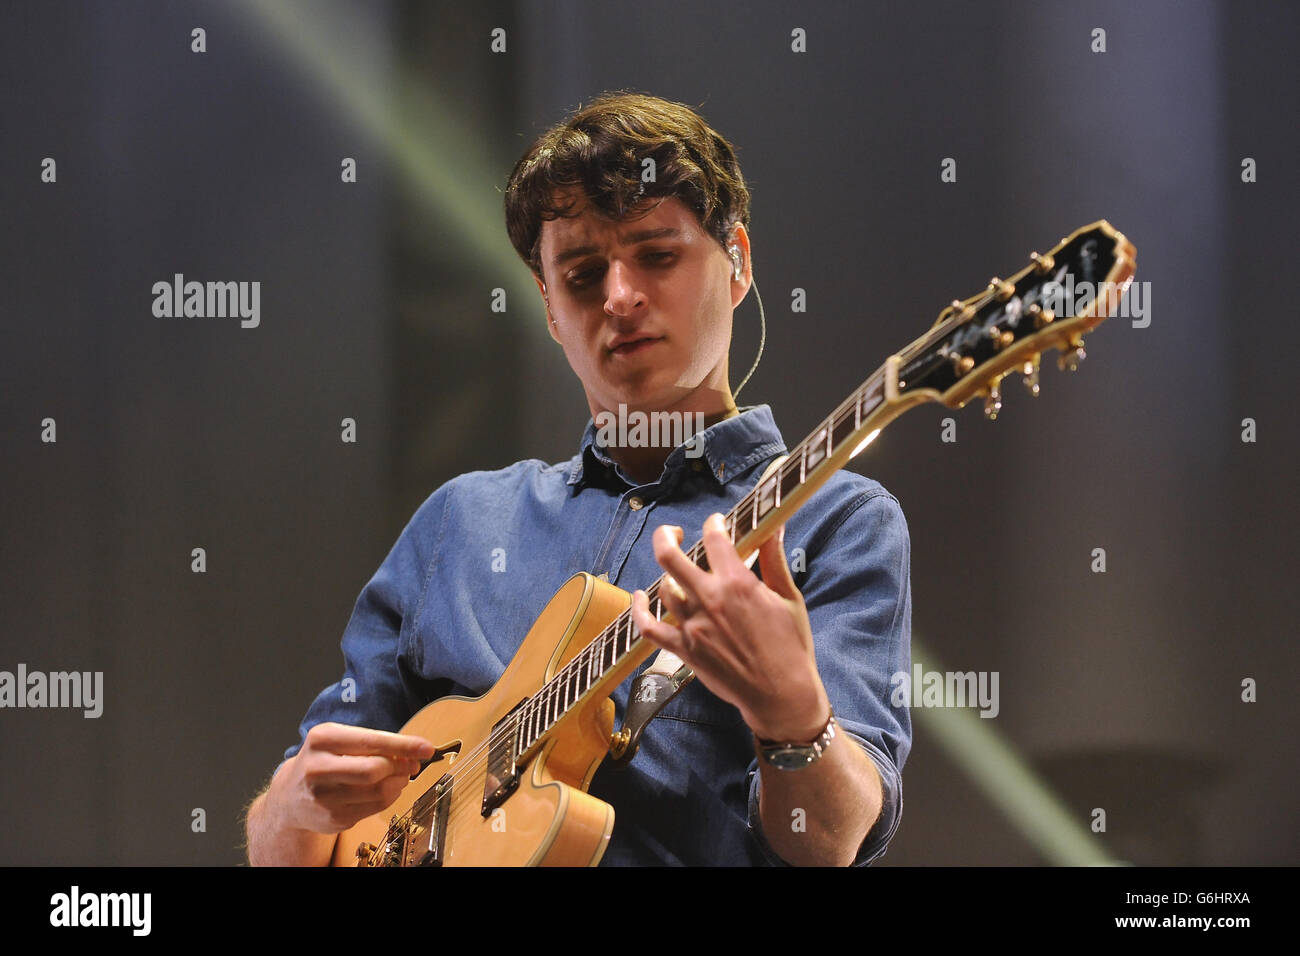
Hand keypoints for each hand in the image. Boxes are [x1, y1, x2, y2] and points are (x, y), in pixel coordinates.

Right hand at [270, 722, 434, 833]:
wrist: (290, 796)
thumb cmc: (324, 761)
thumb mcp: (340, 741)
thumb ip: (374, 743)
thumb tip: (414, 752)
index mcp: (322, 739)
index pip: (371, 741)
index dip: (404, 745)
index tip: (426, 748)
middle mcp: (317, 768)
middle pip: (375, 769)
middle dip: (400, 766)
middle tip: (411, 764)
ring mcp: (323, 797)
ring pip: (378, 791)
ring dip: (398, 783)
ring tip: (399, 776)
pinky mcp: (332, 819)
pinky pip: (375, 808)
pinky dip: (389, 797)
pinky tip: (386, 790)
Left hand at [630, 513, 830, 740]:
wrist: (780, 693)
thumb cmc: (791, 645)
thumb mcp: (789, 597)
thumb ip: (775, 560)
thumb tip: (775, 527)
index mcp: (738, 583)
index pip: (715, 538)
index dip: (714, 523)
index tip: (716, 522)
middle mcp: (710, 600)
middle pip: (670, 557)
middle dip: (666, 536)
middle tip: (674, 533)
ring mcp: (693, 626)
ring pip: (663, 589)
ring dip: (667, 576)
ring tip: (675, 573)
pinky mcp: (684, 650)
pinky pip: (649, 629)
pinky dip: (639, 611)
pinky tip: (639, 597)